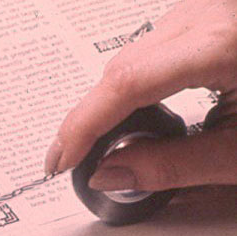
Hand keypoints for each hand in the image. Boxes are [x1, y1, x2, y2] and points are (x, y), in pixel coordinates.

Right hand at [45, 0, 236, 190]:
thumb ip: (172, 166)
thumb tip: (109, 173)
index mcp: (224, 42)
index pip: (126, 83)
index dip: (83, 126)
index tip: (61, 162)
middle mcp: (210, 14)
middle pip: (122, 67)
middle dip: (89, 119)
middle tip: (72, 161)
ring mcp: (205, 10)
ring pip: (133, 57)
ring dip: (111, 105)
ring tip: (104, 146)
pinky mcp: (205, 17)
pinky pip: (151, 51)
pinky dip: (136, 88)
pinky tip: (138, 119)